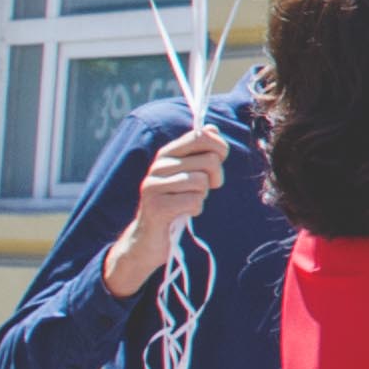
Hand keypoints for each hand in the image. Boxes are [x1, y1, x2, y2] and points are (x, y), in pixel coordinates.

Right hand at [115, 121, 231, 279]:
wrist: (148, 239)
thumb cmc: (174, 204)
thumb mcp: (187, 175)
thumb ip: (199, 153)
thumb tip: (211, 129)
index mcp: (167, 154)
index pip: (200, 136)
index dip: (219, 148)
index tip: (219, 161)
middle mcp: (158, 166)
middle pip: (208, 160)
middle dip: (215, 178)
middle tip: (204, 189)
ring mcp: (154, 186)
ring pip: (201, 182)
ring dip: (202, 196)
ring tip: (188, 201)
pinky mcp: (156, 207)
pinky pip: (194, 201)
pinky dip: (196, 209)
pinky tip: (184, 213)